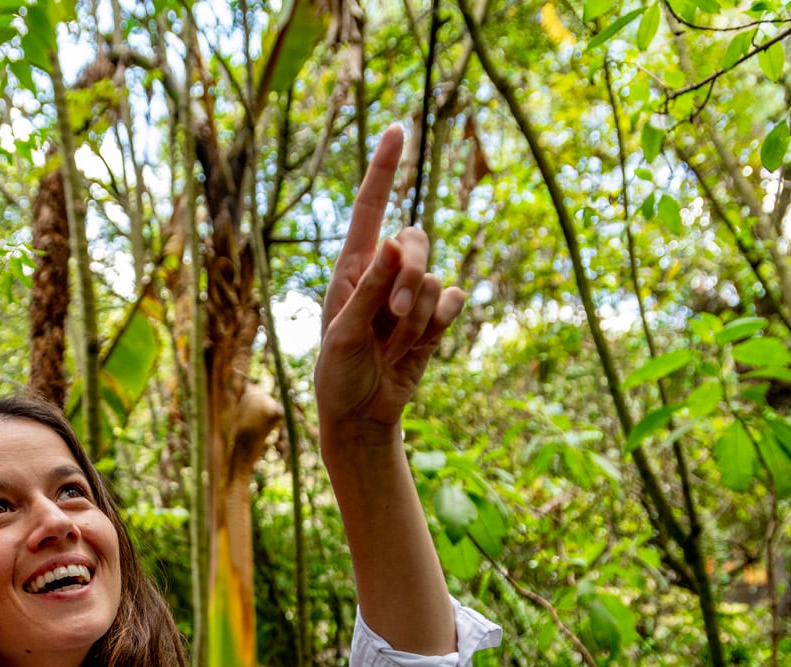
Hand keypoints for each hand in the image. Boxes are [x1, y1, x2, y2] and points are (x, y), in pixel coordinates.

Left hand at [317, 126, 467, 435]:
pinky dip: (440, 323)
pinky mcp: (435, 318)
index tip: (398, 129)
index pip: (369, 208)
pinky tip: (421, 344)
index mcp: (350, 267)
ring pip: (432, 278)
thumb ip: (368, 291)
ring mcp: (411, 294)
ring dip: (417, 317)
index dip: (384, 169)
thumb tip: (391, 244)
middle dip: (409, 275)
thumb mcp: (344, 334)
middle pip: (413, 239)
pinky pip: (452, 299)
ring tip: (393, 346)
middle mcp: (382, 273)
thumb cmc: (338, 373)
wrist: (361, 414)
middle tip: (394, 315)